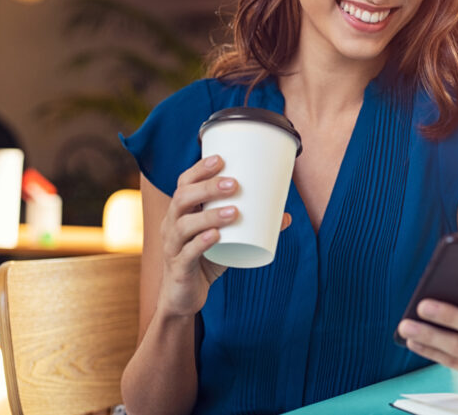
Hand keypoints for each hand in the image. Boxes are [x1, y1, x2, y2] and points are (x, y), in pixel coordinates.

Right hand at [157, 155, 291, 317]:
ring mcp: (172, 247)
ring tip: (234, 211)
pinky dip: (201, 243)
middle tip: (234, 184)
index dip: (199, 170)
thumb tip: (286, 216)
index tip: (221, 159)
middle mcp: (171, 225)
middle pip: (182, 199)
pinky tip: (216, 236)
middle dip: (208, 188)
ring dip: (209, 215)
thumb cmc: (206, 259)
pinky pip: (186, 254)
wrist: (184, 297)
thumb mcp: (228, 240)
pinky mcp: (179, 269)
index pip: (184, 184)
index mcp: (181, 212)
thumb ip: (253, 227)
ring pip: (184, 225)